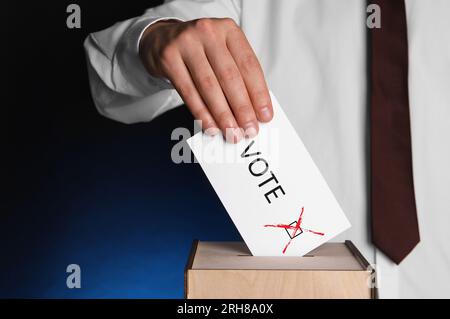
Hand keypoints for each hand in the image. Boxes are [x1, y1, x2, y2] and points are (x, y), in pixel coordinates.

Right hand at [139, 18, 272, 142]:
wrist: (162, 39)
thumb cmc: (200, 50)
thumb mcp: (222, 52)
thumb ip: (238, 74)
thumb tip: (254, 110)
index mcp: (229, 30)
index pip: (249, 65)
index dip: (259, 93)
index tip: (265, 116)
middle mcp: (208, 33)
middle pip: (229, 77)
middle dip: (242, 108)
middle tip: (249, 130)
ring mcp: (186, 44)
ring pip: (209, 87)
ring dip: (222, 115)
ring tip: (232, 133)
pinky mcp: (169, 59)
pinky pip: (188, 92)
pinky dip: (201, 113)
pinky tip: (210, 127)